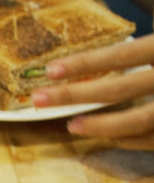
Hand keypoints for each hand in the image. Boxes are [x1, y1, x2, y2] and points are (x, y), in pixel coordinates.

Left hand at [31, 33, 153, 149]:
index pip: (121, 55)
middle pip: (117, 89)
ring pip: (137, 119)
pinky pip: (151, 138)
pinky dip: (128, 138)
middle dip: (74, 95)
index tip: (51, 70)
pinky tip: (111, 137)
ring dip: (101, 125)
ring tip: (72, 126)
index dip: (85, 63)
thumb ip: (145, 47)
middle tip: (39, 98)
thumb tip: (120, 43)